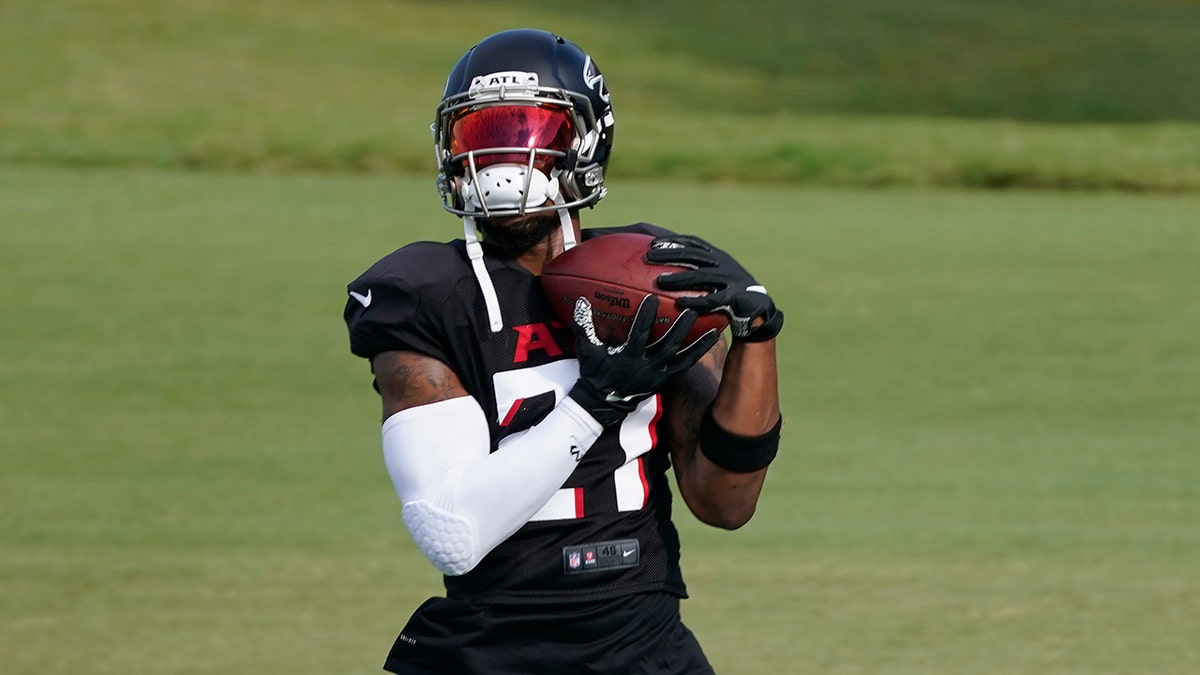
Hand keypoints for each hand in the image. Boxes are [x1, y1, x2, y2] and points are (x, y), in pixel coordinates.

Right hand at [568, 295, 719, 425]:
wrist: (602, 404)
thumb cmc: (595, 373)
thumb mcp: (587, 351)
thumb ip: (584, 327)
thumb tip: (580, 301)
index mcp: (627, 358)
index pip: (639, 335)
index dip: (645, 318)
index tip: (652, 298)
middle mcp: (646, 368)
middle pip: (667, 346)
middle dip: (679, 328)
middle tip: (691, 309)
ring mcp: (658, 376)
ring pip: (682, 358)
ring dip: (698, 343)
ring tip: (714, 327)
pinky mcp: (666, 381)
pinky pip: (686, 366)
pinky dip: (699, 353)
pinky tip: (712, 340)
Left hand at [646, 235, 783, 341]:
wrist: (758, 308)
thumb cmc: (729, 293)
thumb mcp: (715, 277)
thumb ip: (697, 272)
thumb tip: (664, 273)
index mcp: (718, 256)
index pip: (694, 243)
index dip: (674, 241)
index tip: (652, 242)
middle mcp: (724, 264)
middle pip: (693, 255)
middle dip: (670, 254)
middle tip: (648, 257)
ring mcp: (730, 279)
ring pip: (700, 276)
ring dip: (679, 278)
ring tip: (659, 281)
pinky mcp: (734, 297)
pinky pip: (712, 299)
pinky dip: (695, 300)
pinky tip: (680, 303)